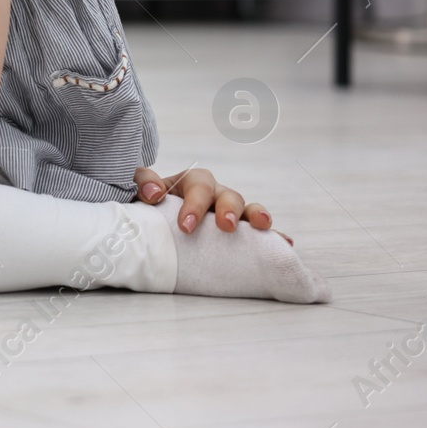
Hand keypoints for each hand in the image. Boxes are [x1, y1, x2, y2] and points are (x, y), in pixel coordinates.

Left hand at [134, 165, 284, 241]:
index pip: (197, 186)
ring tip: (262, 226)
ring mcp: (231, 213)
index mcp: (192, 184)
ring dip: (256, 216)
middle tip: (224, 226)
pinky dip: (273, 236)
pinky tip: (285, 243)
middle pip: (228, 195)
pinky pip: (260, 233)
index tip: (186, 226)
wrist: (156, 223)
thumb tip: (153, 193)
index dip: (194, 204)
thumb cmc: (151, 205)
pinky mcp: (240, 233)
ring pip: (248, 209)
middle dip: (228, 209)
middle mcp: (216, 196)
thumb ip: (143, 184)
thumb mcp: (141, 190)